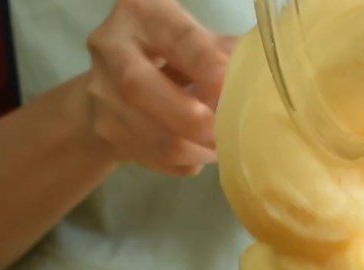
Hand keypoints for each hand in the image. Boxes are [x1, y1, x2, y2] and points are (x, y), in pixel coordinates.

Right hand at [86, 0, 231, 175]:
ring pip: (153, 135)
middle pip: (140, 87)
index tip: (228, 85)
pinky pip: (157, 159)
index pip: (174, 38)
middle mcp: (111, 50)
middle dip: (190, 118)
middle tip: (223, 133)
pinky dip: (188, 161)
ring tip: (223, 145)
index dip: (203, 63)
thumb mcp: (190, 42)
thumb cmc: (168, 58)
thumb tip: (261, 73)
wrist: (114, 90)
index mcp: (141, 14)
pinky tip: (200, 152)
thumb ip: (222, 53)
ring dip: (197, 149)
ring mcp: (102, 97)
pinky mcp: (108, 136)